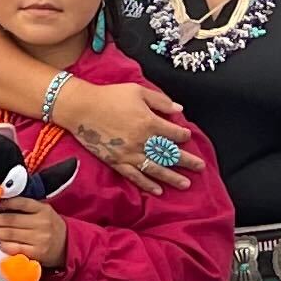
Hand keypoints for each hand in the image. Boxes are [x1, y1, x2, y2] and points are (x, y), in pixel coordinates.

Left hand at [0, 195, 66, 270]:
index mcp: (43, 209)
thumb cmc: (49, 226)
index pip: (20, 202)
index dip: (3, 203)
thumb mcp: (43, 212)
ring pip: (11, 234)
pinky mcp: (37, 253)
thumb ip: (25, 207)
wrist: (68, 245)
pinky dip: (4, 246)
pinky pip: (16, 248)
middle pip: (11, 219)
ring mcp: (40, 239)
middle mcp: (42, 223)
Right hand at [63, 80, 203, 192]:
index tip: (186, 136)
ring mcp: (129, 153)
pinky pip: (135, 176)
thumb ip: (160, 100)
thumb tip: (179, 109)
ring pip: (156, 169)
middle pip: (170, 154)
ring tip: (186, 184)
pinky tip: (158, 190)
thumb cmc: (109, 96)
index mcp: (149, 122)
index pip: (174, 134)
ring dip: (172, 177)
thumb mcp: (137, 91)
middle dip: (187, 161)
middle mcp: (142, 141)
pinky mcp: (116, 161)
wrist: (80, 107)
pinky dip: (147, 184)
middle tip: (200, 167)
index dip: (184, 136)